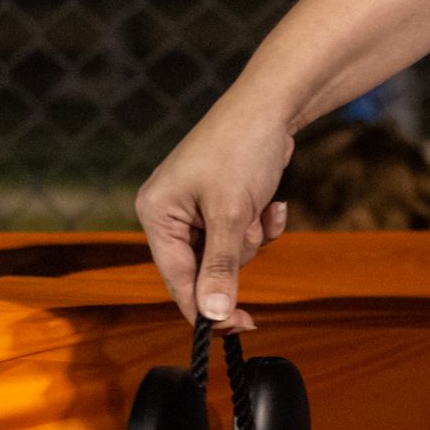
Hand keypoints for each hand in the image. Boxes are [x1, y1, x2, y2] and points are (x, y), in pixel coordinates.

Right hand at [134, 94, 292, 329]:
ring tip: (259, 205)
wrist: (273, 102)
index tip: (237, 327)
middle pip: (202, 269)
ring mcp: (193, 209)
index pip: (176, 279)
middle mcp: (168, 214)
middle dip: (235, 255)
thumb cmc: (242, 148)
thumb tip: (214, 315)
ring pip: (226, 255)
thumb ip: (221, 268)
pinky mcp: (218, 203)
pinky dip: (259, 224)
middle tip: (252, 229)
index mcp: (156, 215)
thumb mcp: (231, 214)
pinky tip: (271, 203)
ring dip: (250, 237)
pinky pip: (239, 236)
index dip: (205, 307)